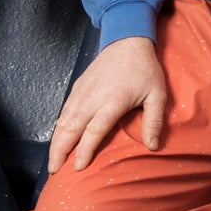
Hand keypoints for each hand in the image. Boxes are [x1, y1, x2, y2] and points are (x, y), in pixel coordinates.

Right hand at [48, 36, 167, 170]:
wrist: (127, 40)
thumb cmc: (145, 70)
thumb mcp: (157, 95)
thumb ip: (154, 121)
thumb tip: (153, 147)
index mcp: (112, 101)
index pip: (94, 130)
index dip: (84, 150)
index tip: (78, 167)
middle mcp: (92, 98)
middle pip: (71, 128)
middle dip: (60, 151)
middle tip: (54, 171)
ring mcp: (82, 92)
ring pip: (63, 120)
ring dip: (56, 141)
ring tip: (52, 161)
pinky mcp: (77, 87)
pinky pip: (64, 111)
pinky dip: (58, 127)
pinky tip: (57, 140)